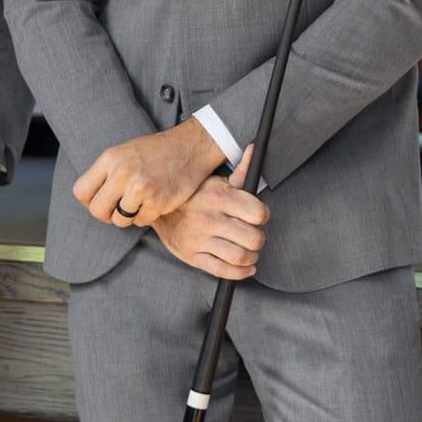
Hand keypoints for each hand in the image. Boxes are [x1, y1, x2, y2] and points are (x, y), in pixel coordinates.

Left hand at [73, 118, 225, 227]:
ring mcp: (139, 187)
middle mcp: (121, 172)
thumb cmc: (157, 152)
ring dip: (129, 217)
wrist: (191, 147)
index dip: (90, 201)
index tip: (103, 201)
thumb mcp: (124, 153)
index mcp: (110, 159)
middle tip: (120, 209)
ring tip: (141, 202)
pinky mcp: (156, 201)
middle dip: (107, 215)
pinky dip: (147, 216)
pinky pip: (141, 221)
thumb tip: (89, 200)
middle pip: (97, 211)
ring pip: (119, 220)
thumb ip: (106, 173)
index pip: (81, 192)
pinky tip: (156, 200)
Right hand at [153, 149, 269, 278]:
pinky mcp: (193, 256)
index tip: (258, 217)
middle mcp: (210, 219)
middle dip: (258, 239)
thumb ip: (240, 170)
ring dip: (251, 257)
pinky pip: (222, 270)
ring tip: (250, 252)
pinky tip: (246, 268)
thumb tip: (255, 148)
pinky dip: (240, 273)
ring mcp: (200, 239)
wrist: (158, 211)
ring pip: (240, 257)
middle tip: (254, 236)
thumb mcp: (215, 181)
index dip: (263, 216)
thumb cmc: (194, 197)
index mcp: (219, 197)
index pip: (258, 213)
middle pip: (253, 238)